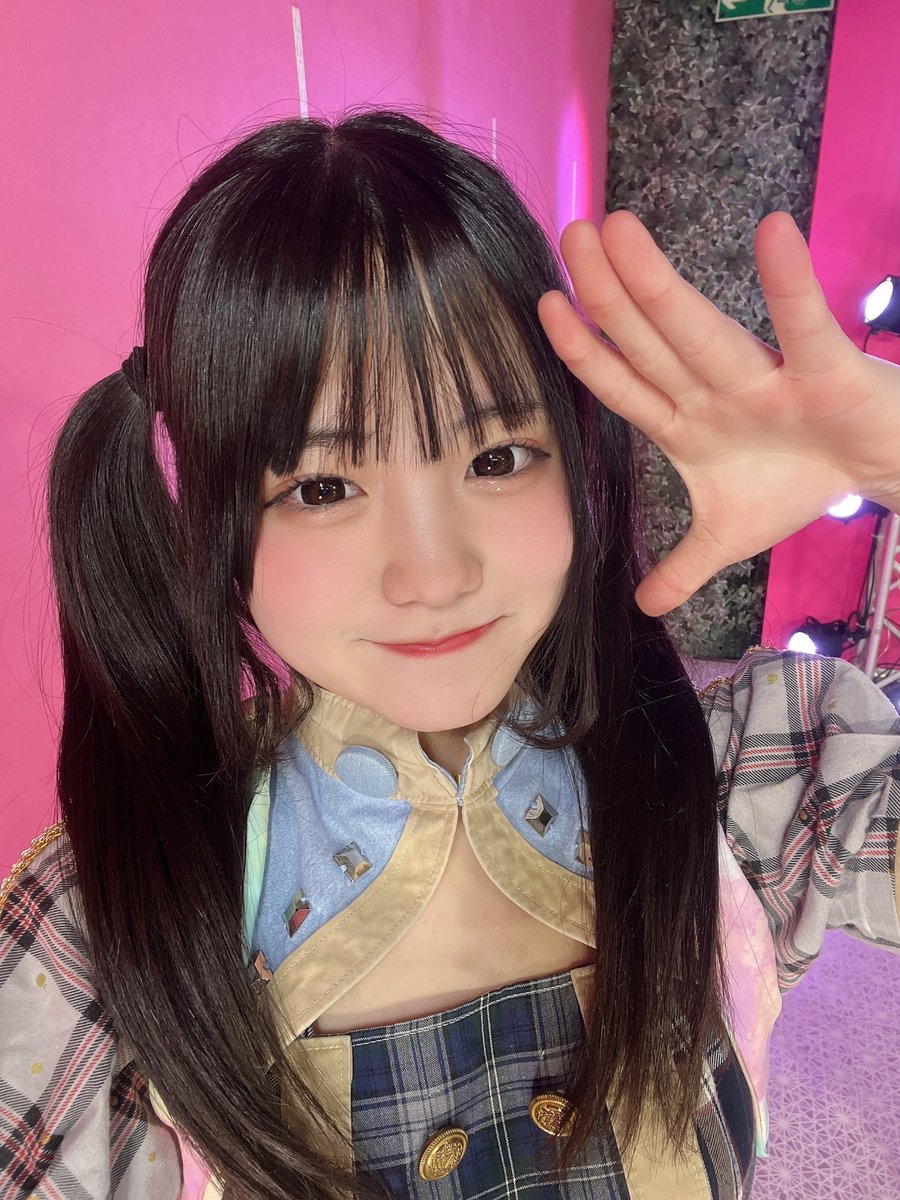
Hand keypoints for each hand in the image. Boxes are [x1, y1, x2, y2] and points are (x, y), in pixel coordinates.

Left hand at [537, 211, 899, 616]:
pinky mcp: (827, 374)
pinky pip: (807, 329)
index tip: (545, 308)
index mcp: (688, 425)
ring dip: (660, 286)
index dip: (585, 354)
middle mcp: (716, 395)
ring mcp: (767, 382)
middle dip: (609, 296)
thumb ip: (683, 567)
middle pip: (651, 345)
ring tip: (619, 230)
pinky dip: (792, 287)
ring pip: (704, 332)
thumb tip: (643, 607)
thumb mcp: (729, 537)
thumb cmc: (796, 480)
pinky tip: (772, 233)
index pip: (624, 387)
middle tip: (570, 234)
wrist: (883, 467)